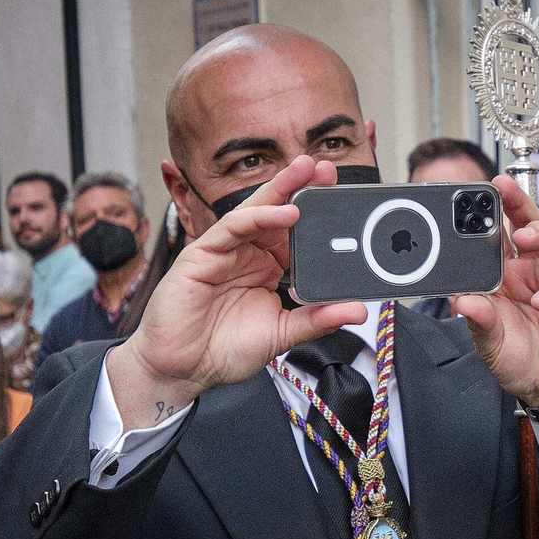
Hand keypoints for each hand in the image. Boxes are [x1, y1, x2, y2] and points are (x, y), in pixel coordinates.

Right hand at [106, 156, 366, 427]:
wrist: (182, 370)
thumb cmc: (224, 350)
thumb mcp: (282, 334)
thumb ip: (317, 320)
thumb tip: (356, 309)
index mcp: (268, 267)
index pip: (296, 233)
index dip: (317, 215)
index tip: (345, 201)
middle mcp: (247, 254)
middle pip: (278, 213)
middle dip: (302, 188)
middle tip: (327, 168)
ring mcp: (225, 251)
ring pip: (256, 211)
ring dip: (282, 189)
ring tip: (307, 172)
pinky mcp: (202, 254)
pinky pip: (233, 227)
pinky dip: (259, 216)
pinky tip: (285, 212)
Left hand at [452, 176, 538, 432]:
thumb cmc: (520, 361)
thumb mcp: (490, 346)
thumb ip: (479, 322)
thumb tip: (462, 300)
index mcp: (505, 276)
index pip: (498, 237)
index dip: (490, 215)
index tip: (477, 196)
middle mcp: (532, 272)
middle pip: (529, 225)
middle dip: (518, 204)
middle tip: (504, 188)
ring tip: (526, 237)